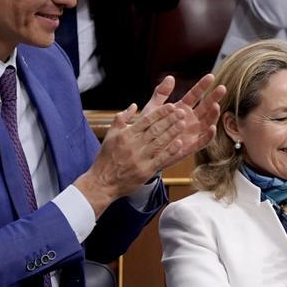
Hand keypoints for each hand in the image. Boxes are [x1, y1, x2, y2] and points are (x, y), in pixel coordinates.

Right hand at [78, 102, 187, 216]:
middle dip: (170, 120)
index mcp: (125, 135)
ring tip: (183, 123)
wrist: (103, 182)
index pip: (146, 120)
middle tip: (182, 112)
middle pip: (155, 129)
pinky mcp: (146, 170)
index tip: (171, 106)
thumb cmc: (107, 157)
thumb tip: (134, 105)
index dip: (160, 112)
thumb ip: (122, 118)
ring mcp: (140, 158)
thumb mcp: (110, 135)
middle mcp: (133, 145)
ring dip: (172, 132)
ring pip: (159, 142)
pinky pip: (160, 158)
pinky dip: (170, 150)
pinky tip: (179, 143)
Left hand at [138, 74, 226, 169]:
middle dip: (214, 97)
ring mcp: (192, 132)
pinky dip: (209, 135)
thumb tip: (170, 77)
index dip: (202, 86)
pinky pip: (202, 141)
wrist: (142, 150)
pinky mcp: (190, 147)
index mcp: (182, 108)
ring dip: (213, 115)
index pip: (195, 95)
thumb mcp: (153, 109)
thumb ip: (161, 93)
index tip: (211, 76)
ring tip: (216, 106)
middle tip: (222, 88)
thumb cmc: (148, 128)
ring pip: (207, 122)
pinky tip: (212, 127)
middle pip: (205, 106)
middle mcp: (190, 119)